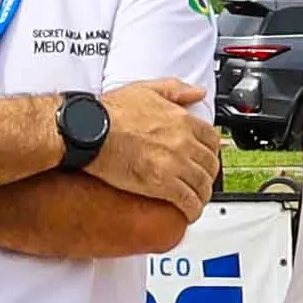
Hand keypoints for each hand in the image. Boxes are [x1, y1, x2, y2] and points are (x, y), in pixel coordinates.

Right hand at [87, 79, 222, 210]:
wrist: (89, 131)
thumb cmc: (111, 112)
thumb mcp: (147, 89)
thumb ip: (176, 90)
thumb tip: (197, 93)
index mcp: (182, 120)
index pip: (212, 139)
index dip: (212, 152)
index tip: (206, 158)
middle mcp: (183, 142)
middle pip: (210, 165)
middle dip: (208, 175)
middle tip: (201, 181)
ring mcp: (174, 164)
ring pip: (202, 185)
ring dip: (202, 195)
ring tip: (196, 200)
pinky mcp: (161, 184)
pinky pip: (187, 201)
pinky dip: (192, 210)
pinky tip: (189, 213)